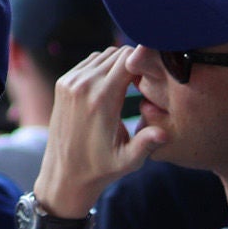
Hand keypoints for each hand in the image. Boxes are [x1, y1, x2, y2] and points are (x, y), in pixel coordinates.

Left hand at [35, 46, 164, 217]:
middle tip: (145, 81)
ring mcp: (70, 82)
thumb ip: (146, 144)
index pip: (129, 59)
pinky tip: (112, 85)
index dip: (146, 64)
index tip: (154, 78)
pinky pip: (88, 62)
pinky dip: (102, 67)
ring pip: (103, 55)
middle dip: (135, 62)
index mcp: (101, 98)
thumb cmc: (100, 169)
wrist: (64, 174)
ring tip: (130, 84)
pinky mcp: (62, 83)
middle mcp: (83, 85)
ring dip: (118, 64)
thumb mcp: (128, 161)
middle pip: (117, 54)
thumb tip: (165, 134)